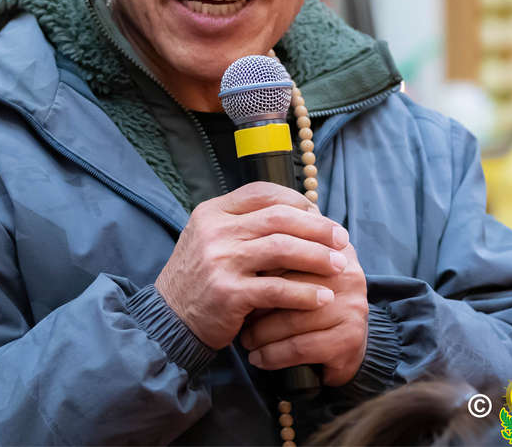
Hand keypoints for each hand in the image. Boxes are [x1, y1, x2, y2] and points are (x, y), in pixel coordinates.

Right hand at [155, 181, 349, 350]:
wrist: (169, 320)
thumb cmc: (199, 278)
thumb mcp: (210, 239)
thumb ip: (244, 225)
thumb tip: (299, 214)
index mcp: (212, 212)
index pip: (263, 192)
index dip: (297, 201)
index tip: (320, 214)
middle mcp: (215, 231)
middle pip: (279, 218)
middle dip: (317, 228)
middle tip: (342, 239)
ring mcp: (221, 261)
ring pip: (282, 249)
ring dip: (317, 257)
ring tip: (340, 266)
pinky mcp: (229, 294)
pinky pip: (277, 289)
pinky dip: (305, 293)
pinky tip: (323, 297)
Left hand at [239, 241, 368, 386]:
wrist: (347, 346)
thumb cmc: (314, 303)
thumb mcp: (302, 270)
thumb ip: (281, 247)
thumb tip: (240, 231)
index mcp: (334, 249)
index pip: (289, 251)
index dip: (260, 269)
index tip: (238, 281)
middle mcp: (348, 274)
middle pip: (289, 284)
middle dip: (257, 301)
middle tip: (236, 313)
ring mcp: (351, 307)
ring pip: (291, 319)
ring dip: (261, 333)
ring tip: (245, 339)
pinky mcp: (349, 339)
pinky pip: (300, 347)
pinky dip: (273, 355)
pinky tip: (258, 358)